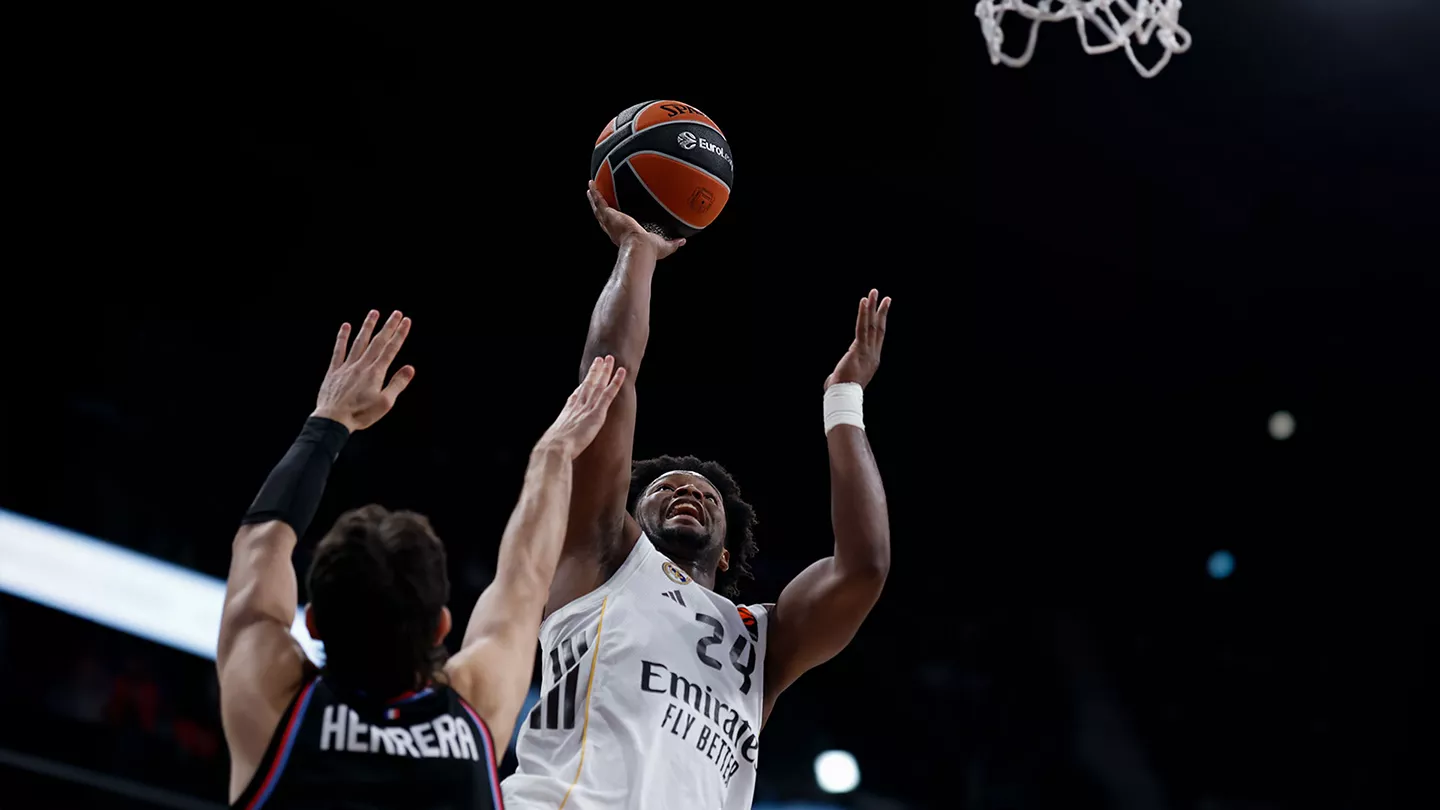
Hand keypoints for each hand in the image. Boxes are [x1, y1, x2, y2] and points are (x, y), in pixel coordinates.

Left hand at [312, 310, 414, 431]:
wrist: (333, 419)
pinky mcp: (334, 371)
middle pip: (377, 342)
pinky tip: (346, 326)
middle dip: (388, 326)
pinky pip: (339, 350)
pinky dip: (342, 337)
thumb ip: (397, 384)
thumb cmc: (361, 414)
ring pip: (359, 342)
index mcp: (376, 373)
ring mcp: (347, 366)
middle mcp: (362, 365)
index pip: (391, 349)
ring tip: (374, 312)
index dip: (400, 334)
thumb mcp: (385, 403)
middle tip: (396, 313)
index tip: (406, 321)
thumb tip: (410, 368)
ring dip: (367, 326)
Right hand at [536, 355, 626, 458]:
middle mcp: (577, 406)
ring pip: (599, 384)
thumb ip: (562, 439)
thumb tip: (560, 446)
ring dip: (605, 371)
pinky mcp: (597, 413)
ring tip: (610, 359)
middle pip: (588, 384)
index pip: (577, 394)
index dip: (583, 384)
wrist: (555, 448)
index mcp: (567, 412)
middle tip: (600, 360)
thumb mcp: (556, 441)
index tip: (586, 377)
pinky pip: (609, 394)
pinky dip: (615, 382)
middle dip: (594, 371)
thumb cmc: (554, 449)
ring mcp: (587, 408)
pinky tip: (621, 373)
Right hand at [587, 181, 684, 258]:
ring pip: (598, 207)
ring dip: (594, 197)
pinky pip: (599, 201)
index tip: (613, 215)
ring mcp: (610, 221)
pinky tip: (591, 184)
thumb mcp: (663, 246)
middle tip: (596, 199)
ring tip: (590, 189)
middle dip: (599, 208)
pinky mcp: (609, 214)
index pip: (616, 227)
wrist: (640, 248)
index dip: (613, 220)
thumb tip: (682, 241)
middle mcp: (614, 229)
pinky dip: (594, 192)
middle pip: (603, 216)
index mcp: (624, 236)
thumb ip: (673, 243)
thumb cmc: (649, 251)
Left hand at [825, 289, 891, 390]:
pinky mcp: (858, 349)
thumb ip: (842, 375)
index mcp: (872, 360)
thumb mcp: (845, 380)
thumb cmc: (842, 391)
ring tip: (874, 292)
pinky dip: (863, 313)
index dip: (881, 323)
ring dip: (873, 307)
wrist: (844, 397)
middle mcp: (873, 354)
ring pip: (872, 325)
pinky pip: (861, 327)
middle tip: (885, 297)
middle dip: (881, 311)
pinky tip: (863, 302)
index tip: (882, 311)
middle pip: (879, 328)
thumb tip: (832, 379)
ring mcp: (867, 351)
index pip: (878, 338)